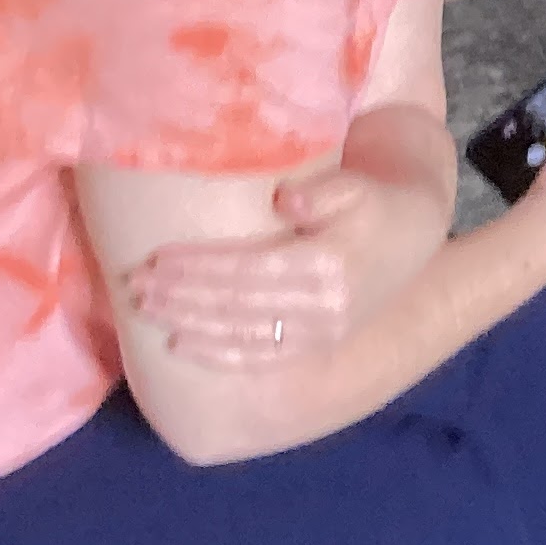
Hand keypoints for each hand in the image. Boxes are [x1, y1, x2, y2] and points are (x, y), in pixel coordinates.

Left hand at [124, 164, 420, 368]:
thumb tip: (286, 199)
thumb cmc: (372, 200)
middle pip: (238, 306)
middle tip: (135, 286)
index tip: (156, 258)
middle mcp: (325, 308)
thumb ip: (325, 189)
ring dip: (190, 326)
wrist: (410, 235)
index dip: (200, 267)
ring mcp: (321, 333)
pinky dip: (219, 356)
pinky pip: (261, 359)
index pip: (249, 270)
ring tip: (145, 311)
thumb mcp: (356, 185)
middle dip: (182, 297)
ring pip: (243, 337)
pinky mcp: (316, 345)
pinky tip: (181, 346)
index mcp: (330, 265)